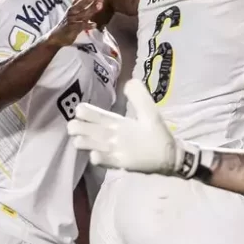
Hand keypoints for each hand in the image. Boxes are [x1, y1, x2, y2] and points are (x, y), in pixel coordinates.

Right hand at [47, 0, 105, 46]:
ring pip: (83, 13)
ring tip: (100, 5)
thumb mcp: (78, 16)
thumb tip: (100, 4)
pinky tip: (94, 25)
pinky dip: (87, 25)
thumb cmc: (68, 26)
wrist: (56, 37)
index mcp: (74, 6)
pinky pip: (81, 26)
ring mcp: (72, 19)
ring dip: (92, 9)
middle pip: (84, 1)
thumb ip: (88, 10)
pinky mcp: (72, 29)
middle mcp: (73, 11)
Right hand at [67, 79, 201, 177]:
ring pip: (91, 145)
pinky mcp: (119, 162)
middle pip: (87, 129)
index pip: (95, 115)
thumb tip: (129, 81)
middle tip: (74, 127)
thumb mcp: (149, 111)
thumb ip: (139, 96)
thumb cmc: (157, 132)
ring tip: (80, 141)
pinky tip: (95, 155)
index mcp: (116, 122)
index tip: (80, 110)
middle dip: (77, 127)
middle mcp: (111, 135)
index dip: (85, 112)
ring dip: (84, 142)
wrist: (169, 153)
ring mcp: (114, 150)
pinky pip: (105, 161)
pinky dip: (98, 158)